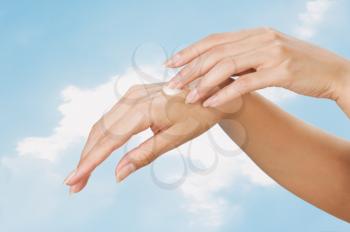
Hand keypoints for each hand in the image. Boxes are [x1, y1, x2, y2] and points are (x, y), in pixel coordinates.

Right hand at [63, 83, 231, 192]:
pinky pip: (111, 116)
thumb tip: (118, 174)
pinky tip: (98, 151)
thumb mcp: (175, 138)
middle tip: (74, 185)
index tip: (73, 181)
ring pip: (102, 124)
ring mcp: (132, 93)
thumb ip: (145, 155)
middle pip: (100, 131)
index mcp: (145, 110)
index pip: (110, 140)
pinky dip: (102, 135)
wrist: (211, 90)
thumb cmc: (199, 115)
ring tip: (83, 173)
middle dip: (86, 159)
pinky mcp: (133, 94)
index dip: (90, 162)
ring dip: (91, 148)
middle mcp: (133, 98)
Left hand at [166, 27, 349, 107]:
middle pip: (215, 52)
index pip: (214, 40)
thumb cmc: (298, 67)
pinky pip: (246, 83)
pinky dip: (225, 94)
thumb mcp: (269, 56)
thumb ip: (245, 58)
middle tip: (171, 83)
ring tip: (187, 97)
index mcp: (255, 33)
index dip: (190, 51)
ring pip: (227, 66)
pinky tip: (210, 104)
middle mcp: (261, 38)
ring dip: (203, 84)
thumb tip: (217, 69)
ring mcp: (272, 53)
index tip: (171, 63)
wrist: (334, 72)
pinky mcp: (282, 71)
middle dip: (189, 69)